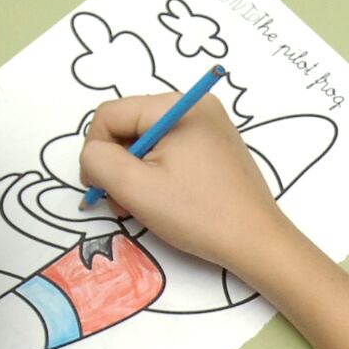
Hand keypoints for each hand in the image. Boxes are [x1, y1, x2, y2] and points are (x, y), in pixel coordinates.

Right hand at [76, 92, 295, 279]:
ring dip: (135, 174)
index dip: (95, 151)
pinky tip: (164, 201)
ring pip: (147, 142)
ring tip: (143, 207)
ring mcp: (208, 126)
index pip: (110, 114)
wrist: (256, 242)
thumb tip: (92, 155)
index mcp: (177, 106)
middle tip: (122, 203)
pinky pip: (170, 151)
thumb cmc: (199, 214)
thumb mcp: (135, 187)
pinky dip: (157, 175)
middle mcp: (195, 106)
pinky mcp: (214, 147)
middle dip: (118, 165)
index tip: (100, 188)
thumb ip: (98, 161)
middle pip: (128, 126)